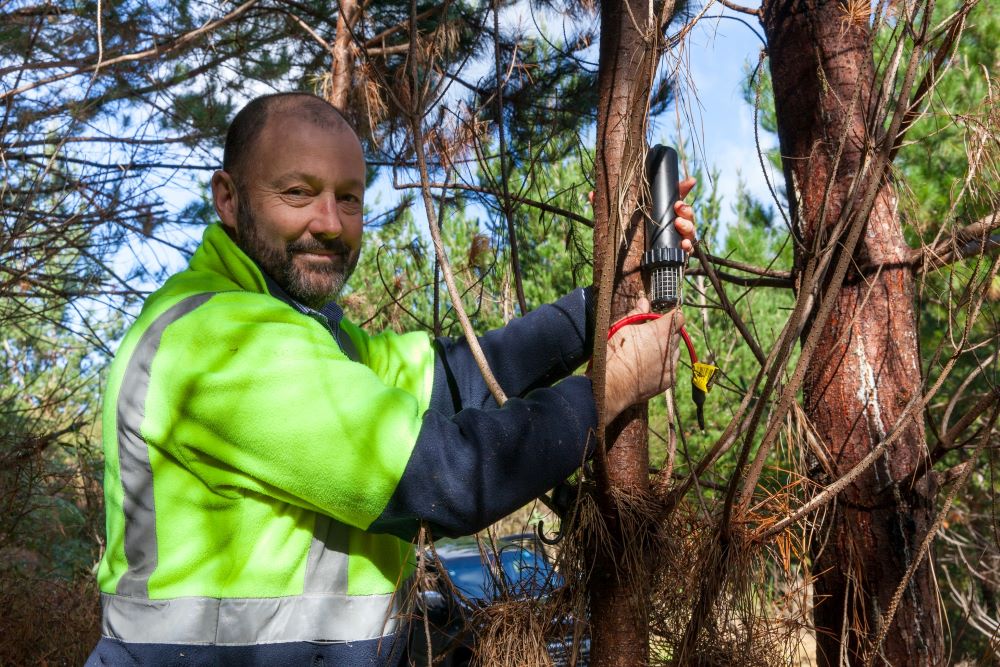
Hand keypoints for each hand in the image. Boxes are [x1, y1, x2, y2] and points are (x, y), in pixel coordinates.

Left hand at [588, 177, 697, 251]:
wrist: (627, 275)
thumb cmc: (625, 245)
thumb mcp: (617, 225)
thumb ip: (607, 210)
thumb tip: (591, 194)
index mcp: (660, 214)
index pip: (675, 198)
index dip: (684, 188)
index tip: (689, 182)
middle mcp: (671, 226)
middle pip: (685, 214)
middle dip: (686, 208)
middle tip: (678, 206)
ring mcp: (675, 241)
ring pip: (690, 230)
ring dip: (688, 225)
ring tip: (679, 223)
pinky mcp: (676, 257)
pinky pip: (687, 251)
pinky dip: (688, 247)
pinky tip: (684, 245)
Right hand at [601, 299, 682, 421]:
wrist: (610, 385)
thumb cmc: (614, 354)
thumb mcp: (621, 328)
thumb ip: (637, 314)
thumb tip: (644, 301)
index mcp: (661, 331)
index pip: (679, 317)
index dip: (671, 315)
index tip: (663, 317)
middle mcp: (670, 348)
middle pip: (676, 334)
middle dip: (666, 332)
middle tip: (649, 335)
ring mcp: (670, 365)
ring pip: (675, 351)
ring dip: (666, 349)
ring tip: (647, 353)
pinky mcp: (669, 380)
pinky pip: (671, 368)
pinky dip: (664, 366)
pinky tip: (648, 367)